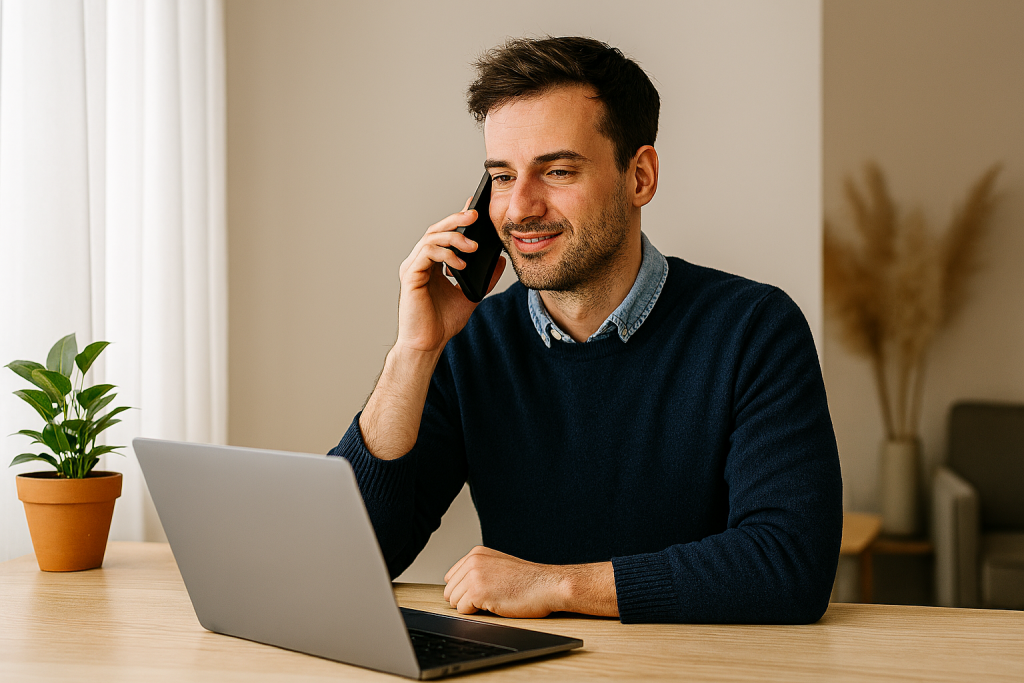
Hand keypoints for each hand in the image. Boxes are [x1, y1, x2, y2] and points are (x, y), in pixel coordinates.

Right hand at [396, 201, 505, 354]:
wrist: (428, 344)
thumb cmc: (442, 323)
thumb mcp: (471, 295)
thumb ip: (484, 278)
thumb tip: (499, 261)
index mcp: (432, 264)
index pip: (445, 235)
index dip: (458, 219)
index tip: (474, 208)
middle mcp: (420, 262)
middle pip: (436, 230)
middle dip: (456, 219)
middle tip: (474, 214)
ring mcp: (413, 267)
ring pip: (431, 237)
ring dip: (454, 237)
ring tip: (473, 247)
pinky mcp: (410, 276)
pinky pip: (426, 254)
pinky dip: (445, 255)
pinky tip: (460, 264)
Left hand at [443, 546, 566, 617]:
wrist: (548, 585)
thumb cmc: (529, 581)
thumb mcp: (499, 566)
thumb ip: (478, 570)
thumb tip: (459, 586)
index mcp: (476, 554)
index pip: (451, 578)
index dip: (464, 590)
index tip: (480, 592)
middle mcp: (472, 561)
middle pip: (450, 591)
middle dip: (465, 599)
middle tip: (489, 598)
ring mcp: (474, 576)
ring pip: (454, 602)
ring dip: (471, 607)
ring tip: (493, 600)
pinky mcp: (478, 592)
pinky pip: (462, 611)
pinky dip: (476, 613)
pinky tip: (494, 605)